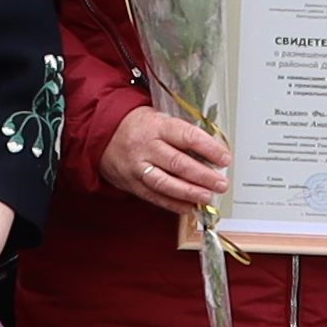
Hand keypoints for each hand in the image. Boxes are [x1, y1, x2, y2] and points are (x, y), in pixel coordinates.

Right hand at [104, 104, 229, 214]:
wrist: (101, 135)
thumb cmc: (138, 126)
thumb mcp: (158, 119)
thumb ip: (181, 133)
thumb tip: (212, 151)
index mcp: (156, 126)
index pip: (187, 136)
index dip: (209, 149)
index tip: (224, 158)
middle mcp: (146, 147)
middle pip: (178, 163)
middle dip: (203, 176)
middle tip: (221, 184)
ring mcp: (137, 167)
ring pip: (166, 183)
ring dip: (189, 192)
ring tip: (207, 197)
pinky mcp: (131, 183)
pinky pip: (154, 196)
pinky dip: (173, 204)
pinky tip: (189, 207)